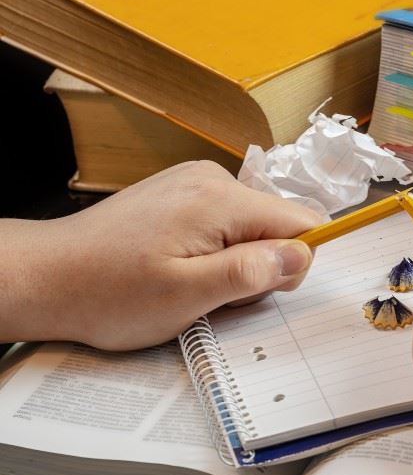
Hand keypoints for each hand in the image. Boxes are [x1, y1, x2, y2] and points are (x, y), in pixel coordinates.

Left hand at [1, 161, 321, 349]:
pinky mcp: (181, 191)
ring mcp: (194, 181)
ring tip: (190, 282)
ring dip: (236, 261)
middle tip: (212, 293)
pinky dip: (216, 249)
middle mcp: (212, 178)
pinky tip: (181, 266)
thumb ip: (250, 272)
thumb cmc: (111, 293)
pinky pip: (226, 221)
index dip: (296, 262)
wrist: (48, 275)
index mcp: (220, 199)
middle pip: (276, 224)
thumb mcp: (186, 296)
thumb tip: (303, 254)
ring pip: (251, 226)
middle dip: (259, 266)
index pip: (301, 221)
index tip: (262, 290)